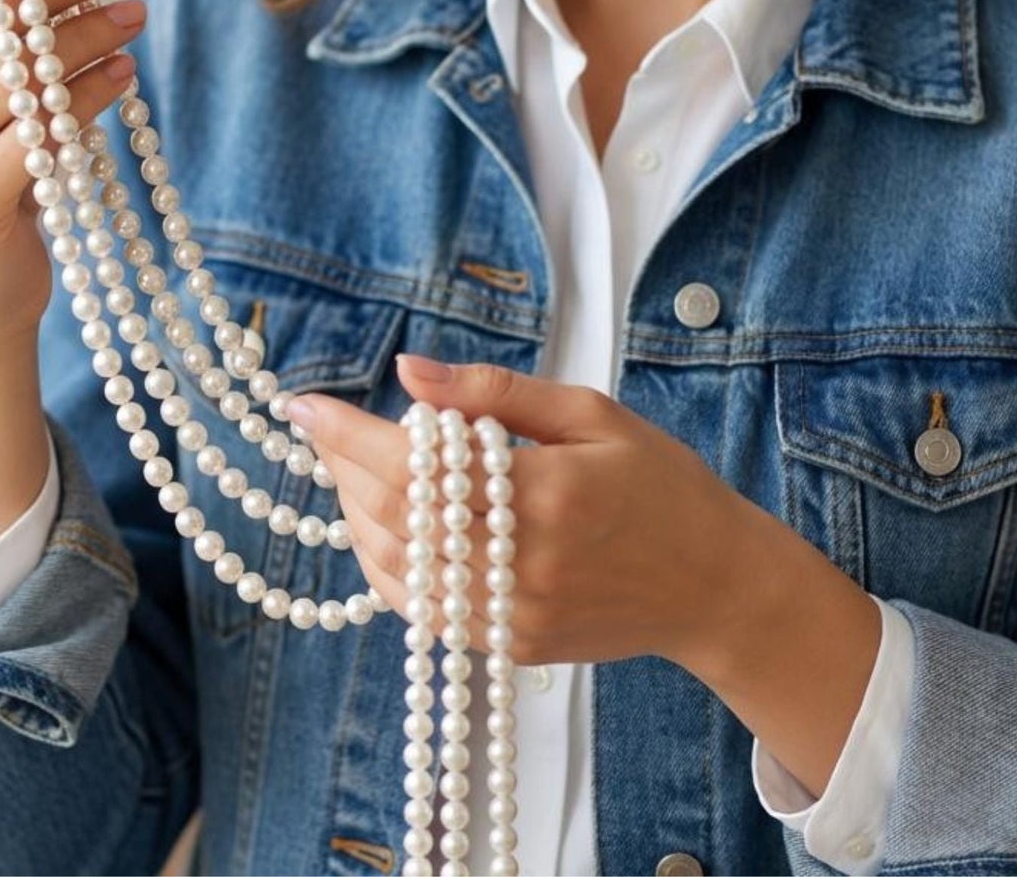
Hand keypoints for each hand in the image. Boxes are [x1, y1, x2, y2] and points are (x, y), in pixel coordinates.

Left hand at [287, 353, 749, 667]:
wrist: (713, 585)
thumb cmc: (659, 483)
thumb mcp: (590, 413)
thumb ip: (494, 392)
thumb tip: (410, 369)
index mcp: (543, 491)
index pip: (413, 465)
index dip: (347, 433)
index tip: (302, 402)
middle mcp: (520, 562)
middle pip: (391, 517)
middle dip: (342, 467)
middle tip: (323, 429)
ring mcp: (511, 615)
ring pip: (395, 570)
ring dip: (356, 516)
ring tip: (349, 469)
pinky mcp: (509, 647)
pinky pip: (421, 611)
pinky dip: (386, 566)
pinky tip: (385, 526)